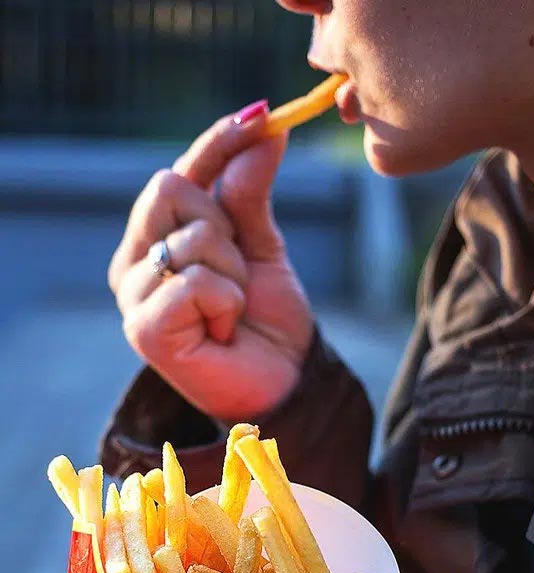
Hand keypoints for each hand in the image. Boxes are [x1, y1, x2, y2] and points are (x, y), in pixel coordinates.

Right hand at [108, 105, 313, 421]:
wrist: (283, 379)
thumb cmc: (266, 317)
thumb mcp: (262, 246)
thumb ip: (250, 193)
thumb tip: (265, 127)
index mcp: (156, 237)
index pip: (179, 172)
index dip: (217, 142)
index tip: (262, 115)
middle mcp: (135, 260)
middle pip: (171, 187)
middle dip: (226, 226)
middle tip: (239, 272)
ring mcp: (134, 295)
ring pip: (191, 235)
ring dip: (234, 272)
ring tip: (233, 309)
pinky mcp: (144, 329)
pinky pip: (195, 280)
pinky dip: (227, 301)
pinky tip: (223, 330)